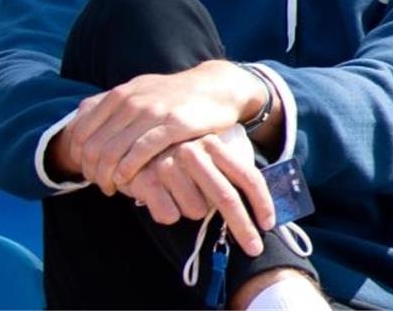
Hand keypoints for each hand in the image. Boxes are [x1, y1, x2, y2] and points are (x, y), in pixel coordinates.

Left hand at [61, 61, 267, 195]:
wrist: (216, 87)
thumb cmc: (174, 95)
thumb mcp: (140, 89)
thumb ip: (111, 102)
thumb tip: (80, 114)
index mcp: (119, 94)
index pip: (81, 130)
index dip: (77, 156)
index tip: (86, 171)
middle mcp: (131, 101)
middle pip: (94, 145)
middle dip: (91, 170)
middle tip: (99, 184)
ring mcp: (152, 112)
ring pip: (113, 150)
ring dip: (107, 175)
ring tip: (111, 187)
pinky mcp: (173, 125)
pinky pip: (141, 151)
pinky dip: (129, 169)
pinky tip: (127, 180)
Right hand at [121, 126, 275, 256]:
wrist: (124, 146)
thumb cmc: (170, 155)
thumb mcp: (200, 155)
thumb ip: (222, 173)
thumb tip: (251, 209)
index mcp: (213, 144)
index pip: (246, 174)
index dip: (261, 202)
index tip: (268, 224)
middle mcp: (193, 151)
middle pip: (226, 198)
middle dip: (243, 228)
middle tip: (254, 249)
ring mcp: (169, 164)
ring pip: (196, 211)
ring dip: (191, 211)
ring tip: (178, 196)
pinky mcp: (146, 179)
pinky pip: (169, 215)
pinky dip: (166, 213)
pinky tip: (159, 198)